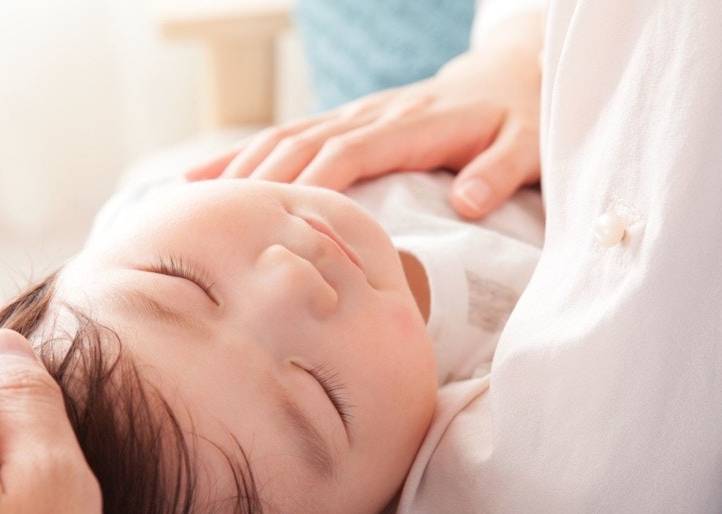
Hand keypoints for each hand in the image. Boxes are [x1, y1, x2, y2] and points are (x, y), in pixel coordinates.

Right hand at [186, 13, 543, 219]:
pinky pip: (288, 136)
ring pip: (286, 137)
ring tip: (194, 206)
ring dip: (239, 168)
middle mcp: (375, 115)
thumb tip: (467, 199)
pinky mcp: (346, 122)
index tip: (278, 219)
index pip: (353, 153)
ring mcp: (356, 116)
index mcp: (415, 125)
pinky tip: (204, 178)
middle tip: (217, 227)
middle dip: (259, 183)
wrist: (511, 78)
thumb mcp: (527, 145)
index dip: (313, 183)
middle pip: (304, 145)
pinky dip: (245, 156)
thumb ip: (500, 172)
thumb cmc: (520, 120)